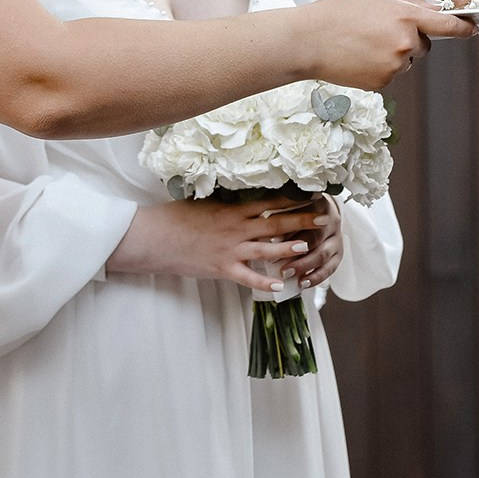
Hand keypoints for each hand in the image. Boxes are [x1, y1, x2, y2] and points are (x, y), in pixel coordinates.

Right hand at [107, 192, 323, 292]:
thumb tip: (242, 194)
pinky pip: (247, 276)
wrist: (153, 236)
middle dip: (301, 220)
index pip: (269, 201)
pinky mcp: (221, 268)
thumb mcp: (203, 203)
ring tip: (308, 246)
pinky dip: (264, 281)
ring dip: (288, 247)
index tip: (311, 193)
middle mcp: (235, 227)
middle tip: (325, 217)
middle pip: (274, 222)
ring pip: (266, 248)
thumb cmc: (175, 217)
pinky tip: (281, 284)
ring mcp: (229, 249)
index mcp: (232, 209)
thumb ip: (225, 202)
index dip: (292, 197)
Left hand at [272, 195, 341, 288]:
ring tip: (287, 274)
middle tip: (276, 260)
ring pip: (323, 254)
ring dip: (304, 266)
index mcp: (319, 204)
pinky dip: (316, 277)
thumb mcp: (290, 204)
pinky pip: (329, 268)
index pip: (303, 217)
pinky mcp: (338, 254)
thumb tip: (261, 222)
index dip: (287, 229)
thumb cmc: (298, 209)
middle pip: (315, 237)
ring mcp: (336, 239)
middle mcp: (330, 222)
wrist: (320, 213)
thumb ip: (280, 211)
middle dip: (295, 251)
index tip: (271, 240)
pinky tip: (303, 283)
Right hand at [293, 0, 476, 89]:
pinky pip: (391, 73)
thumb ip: (405, 3)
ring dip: (393, 54)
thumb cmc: (338, 13)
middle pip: (423, 45)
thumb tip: (429, 9)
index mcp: (405, 17)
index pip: (447, 24)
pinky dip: (380, 67)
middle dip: (411, 39)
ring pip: (406, 60)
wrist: (308, 41)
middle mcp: (405, 43)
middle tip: (380, 31)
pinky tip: (359, 57)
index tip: (473, 29)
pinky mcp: (383, 82)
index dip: (463, 27)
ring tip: (364, 44)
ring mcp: (394, 65)